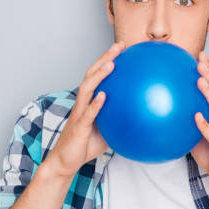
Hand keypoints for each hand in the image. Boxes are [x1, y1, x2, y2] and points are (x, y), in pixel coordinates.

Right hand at [44, 41, 124, 177]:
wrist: (66, 162)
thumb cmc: (86, 144)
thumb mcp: (108, 128)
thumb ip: (119, 117)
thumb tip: (142, 112)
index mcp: (89, 101)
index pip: (98, 75)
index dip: (108, 60)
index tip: (122, 47)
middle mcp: (82, 102)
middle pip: (92, 74)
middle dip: (105, 58)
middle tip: (119, 46)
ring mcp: (79, 113)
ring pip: (87, 89)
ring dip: (99, 75)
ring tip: (112, 64)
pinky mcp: (78, 127)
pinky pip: (87, 113)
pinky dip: (95, 104)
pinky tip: (104, 96)